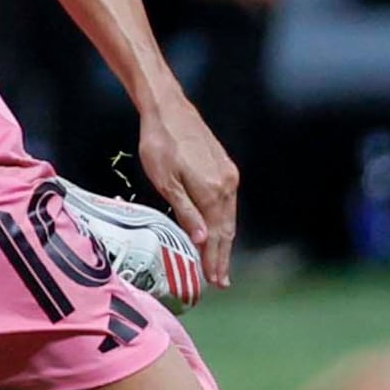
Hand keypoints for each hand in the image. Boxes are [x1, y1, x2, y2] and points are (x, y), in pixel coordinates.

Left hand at [133, 91, 240, 284]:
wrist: (168, 109)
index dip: (216, 260)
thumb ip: (187, 212)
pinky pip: (227, 202)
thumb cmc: (160, 144)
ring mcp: (228, 174)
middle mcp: (227, 184)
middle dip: (223, 256)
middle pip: (227, 229)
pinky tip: (218, 229)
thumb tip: (204, 241)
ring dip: (225, 241)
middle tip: (221, 280)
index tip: (215, 281)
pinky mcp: (224, 165)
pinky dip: (223, 221)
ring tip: (220, 261)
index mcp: (213, 191)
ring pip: (229, 216)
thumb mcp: (166, 182)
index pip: (217, 235)